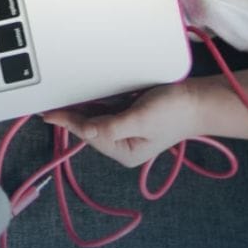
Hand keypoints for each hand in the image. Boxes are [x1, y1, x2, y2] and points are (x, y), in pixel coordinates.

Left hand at [41, 81, 204, 167]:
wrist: (199, 99)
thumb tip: (85, 130)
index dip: (67, 122)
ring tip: (60, 98)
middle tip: (49, 103)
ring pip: (94, 117)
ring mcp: (126, 129)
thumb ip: (112, 126)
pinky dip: (93, 103)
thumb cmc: (175, 111)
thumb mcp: (141, 119)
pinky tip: (82, 96)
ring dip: (80, 108)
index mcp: (125, 152)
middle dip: (71, 115)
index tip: (49, 114)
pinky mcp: (129, 115)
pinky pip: (105, 109)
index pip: (89, 134)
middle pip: (89, 127)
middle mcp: (123, 144)